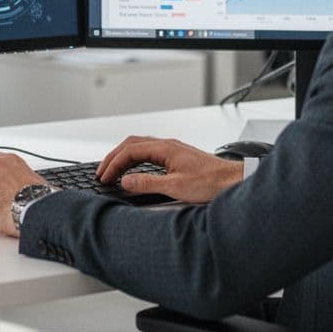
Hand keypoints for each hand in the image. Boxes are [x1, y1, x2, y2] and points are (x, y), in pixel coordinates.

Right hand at [96, 136, 243, 203]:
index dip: (114, 164)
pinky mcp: (176, 156)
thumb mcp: (175, 187)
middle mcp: (167, 145)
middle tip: (101, 173)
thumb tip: (125, 181)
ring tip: (112, 171)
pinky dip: (134, 159)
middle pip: (131, 144)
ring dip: (123, 157)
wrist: (231, 181)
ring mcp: (172, 149)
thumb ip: (148, 184)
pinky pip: (148, 152)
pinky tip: (132, 169)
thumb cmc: (210, 182)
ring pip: (139, 146)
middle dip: (113, 157)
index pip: (130, 151)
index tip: (104, 177)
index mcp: (165, 148)